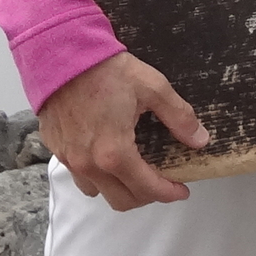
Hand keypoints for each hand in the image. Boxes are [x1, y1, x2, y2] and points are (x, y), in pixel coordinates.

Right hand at [36, 51, 208, 209]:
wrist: (60, 54)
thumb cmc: (105, 70)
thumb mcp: (153, 87)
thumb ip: (179, 116)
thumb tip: (200, 139)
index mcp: (115, 153)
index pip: (147, 189)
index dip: (169, 193)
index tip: (181, 190)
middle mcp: (89, 164)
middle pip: (121, 200)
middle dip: (146, 196)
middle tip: (161, 183)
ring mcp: (69, 158)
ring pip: (97, 191)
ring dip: (118, 188)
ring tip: (133, 171)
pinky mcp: (55, 148)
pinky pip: (78, 174)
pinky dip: (96, 174)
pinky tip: (106, 155)